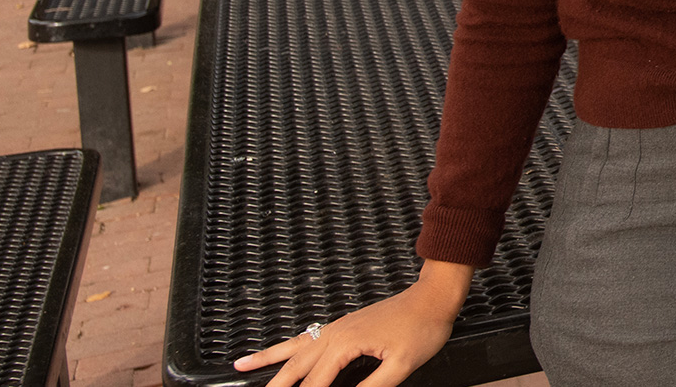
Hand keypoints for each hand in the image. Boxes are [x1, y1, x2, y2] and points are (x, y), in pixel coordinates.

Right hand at [235, 260, 471, 386]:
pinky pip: (306, 337)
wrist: (433, 298)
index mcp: (346, 345)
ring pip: (294, 349)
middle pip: (295, 368)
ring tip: (241, 367)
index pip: (314, 385)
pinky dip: (285, 345)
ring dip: (268, 362)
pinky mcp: (342, 326)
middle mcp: (335, 334)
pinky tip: (276, 352)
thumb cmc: (423, 328)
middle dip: (275, 386)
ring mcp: (336, 328)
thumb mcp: (402, 365)